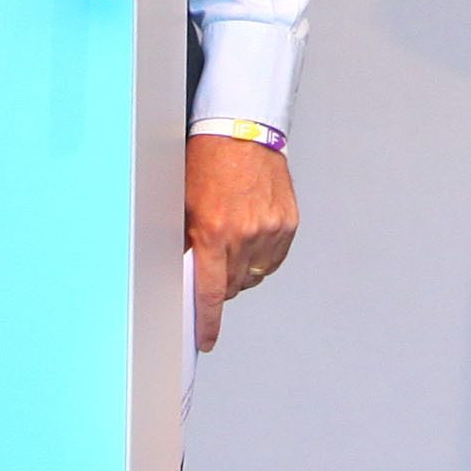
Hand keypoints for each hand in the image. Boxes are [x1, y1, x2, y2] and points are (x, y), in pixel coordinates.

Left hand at [186, 135, 298, 348]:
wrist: (242, 130)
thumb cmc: (206, 162)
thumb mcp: (183, 205)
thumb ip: (185, 244)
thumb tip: (182, 279)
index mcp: (213, 232)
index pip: (211, 293)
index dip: (208, 323)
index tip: (206, 339)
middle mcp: (245, 234)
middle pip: (233, 287)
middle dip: (220, 284)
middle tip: (212, 265)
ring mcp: (270, 229)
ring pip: (254, 275)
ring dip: (241, 271)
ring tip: (231, 243)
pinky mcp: (288, 222)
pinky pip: (273, 260)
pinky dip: (261, 258)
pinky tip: (250, 239)